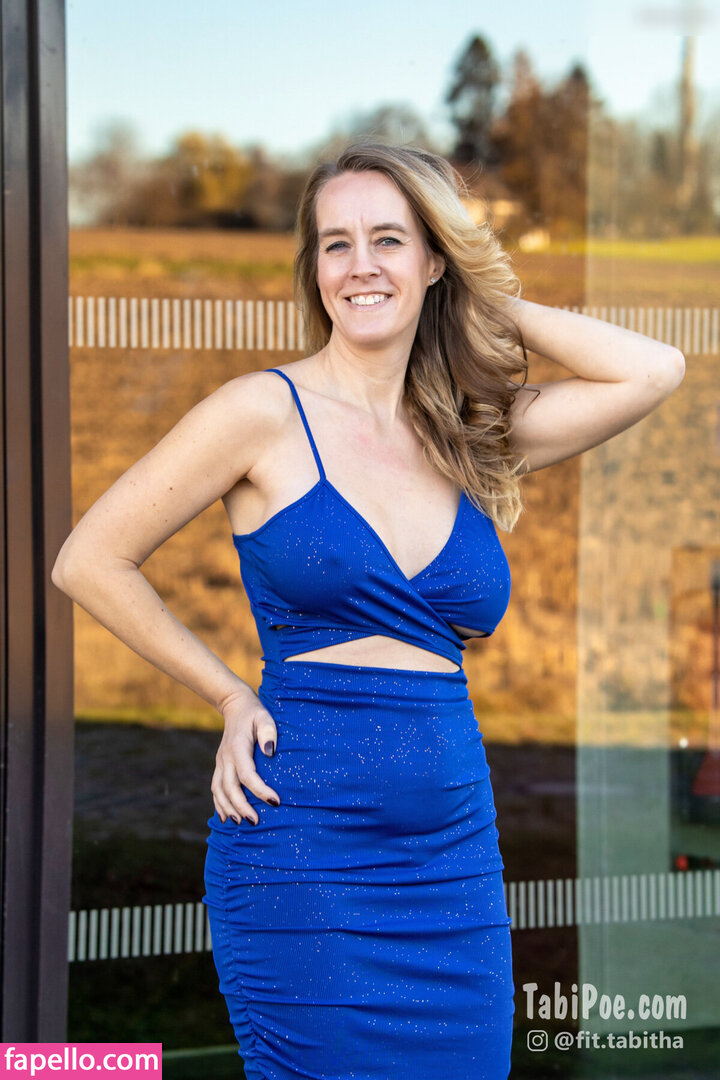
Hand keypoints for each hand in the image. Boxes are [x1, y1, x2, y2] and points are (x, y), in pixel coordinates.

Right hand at [212, 684, 279, 824]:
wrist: (235, 706)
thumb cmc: (255, 713)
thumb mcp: (265, 717)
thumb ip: (269, 732)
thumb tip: (270, 752)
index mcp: (238, 748)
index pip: (247, 774)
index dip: (260, 790)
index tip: (275, 801)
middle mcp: (225, 758)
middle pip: (230, 787)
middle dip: (241, 806)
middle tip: (256, 821)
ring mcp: (220, 762)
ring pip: (219, 790)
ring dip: (228, 808)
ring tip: (241, 822)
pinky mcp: (220, 766)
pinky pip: (215, 788)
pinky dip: (219, 804)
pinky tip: (225, 817)